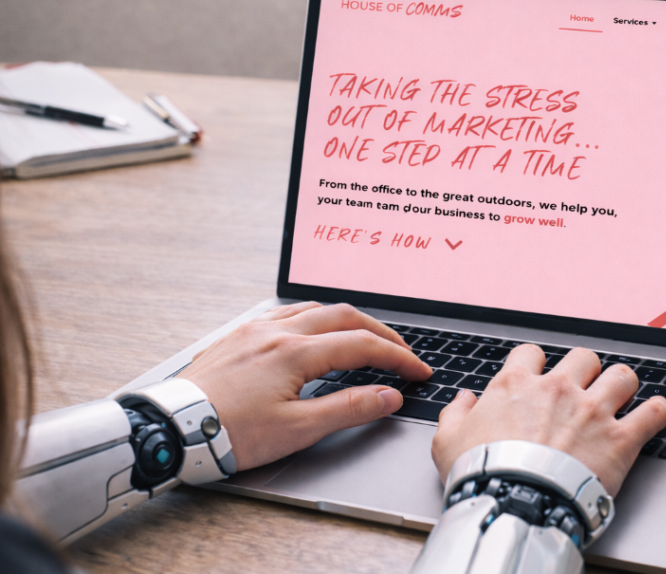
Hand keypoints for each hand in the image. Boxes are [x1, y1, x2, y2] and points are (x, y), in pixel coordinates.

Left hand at [180, 302, 431, 470]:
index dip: (397, 357)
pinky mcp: (237, 337)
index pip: (362, 345)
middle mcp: (276, 331)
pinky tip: (311, 332)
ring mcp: (254, 330)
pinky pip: (283, 313)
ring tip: (363, 338)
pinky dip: (312, 318)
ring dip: (346, 320)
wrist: (170, 430)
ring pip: (312, 309)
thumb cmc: (227, 434)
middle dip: (379, 332)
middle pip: (343, 316)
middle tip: (400, 352)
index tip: (417, 371)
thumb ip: (347, 409)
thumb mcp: (296, 430)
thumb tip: (387, 395)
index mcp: (295, 352)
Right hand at [431, 344, 665, 495]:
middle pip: (584, 357)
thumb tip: (464, 399)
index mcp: (518, 385)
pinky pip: (653, 413)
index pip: (532, 352)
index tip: (539, 377)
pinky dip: (656, 413)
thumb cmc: (482, 474)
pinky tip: (653, 415)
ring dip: (622, 386)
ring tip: (619, 399)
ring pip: (622, 376)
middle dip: (585, 372)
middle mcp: (559, 389)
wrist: (516, 503)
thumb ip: (456, 414)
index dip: (537, 364)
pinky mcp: (620, 439)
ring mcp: (592, 411)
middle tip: (582, 391)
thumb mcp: (447, 442)